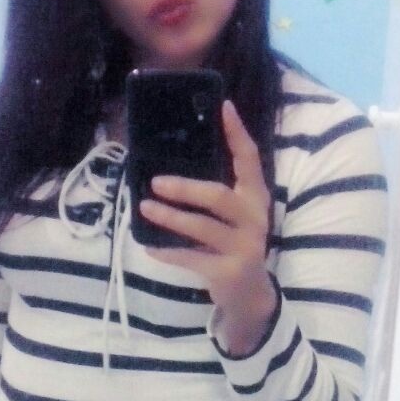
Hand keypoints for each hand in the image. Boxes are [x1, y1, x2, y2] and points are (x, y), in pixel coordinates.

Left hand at [140, 99, 276, 351]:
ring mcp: (244, 247)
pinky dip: (168, 252)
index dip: (237, 133)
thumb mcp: (233, 214)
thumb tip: (170, 163)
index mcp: (256, 197)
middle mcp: (255, 219)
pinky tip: (149, 245)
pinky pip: (191, 258)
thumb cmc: (233, 243)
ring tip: (144, 208)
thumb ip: (215, 191)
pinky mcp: (228, 271)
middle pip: (219, 196)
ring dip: (170, 218)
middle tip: (155, 182)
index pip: (250, 159)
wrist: (249, 294)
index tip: (223, 106)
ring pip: (202, 228)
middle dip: (185, 188)